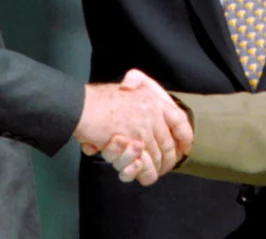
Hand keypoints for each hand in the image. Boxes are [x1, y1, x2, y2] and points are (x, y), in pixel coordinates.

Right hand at [74, 69, 191, 184]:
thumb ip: (137, 92)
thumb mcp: (125, 89)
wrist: (79, 107)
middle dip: (168, 159)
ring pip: (156, 157)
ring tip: (151, 176)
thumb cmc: (97, 100)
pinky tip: (139, 175)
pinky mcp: (130, 144)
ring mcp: (142, 130)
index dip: (185, 136)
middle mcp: (151, 114)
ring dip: (154, 169)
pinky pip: (142, 164)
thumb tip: (143, 95)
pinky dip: (142, 173)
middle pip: (168, 143)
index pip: (179, 120)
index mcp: (151, 100)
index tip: (186, 147)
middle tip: (166, 168)